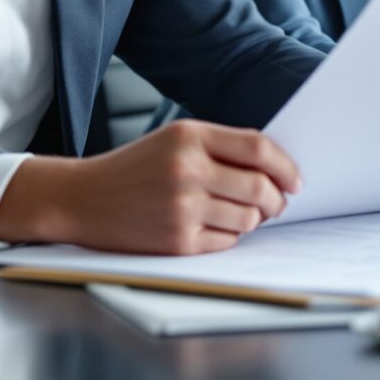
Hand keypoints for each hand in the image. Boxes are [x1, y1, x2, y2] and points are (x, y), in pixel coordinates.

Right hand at [0, 120, 301, 253]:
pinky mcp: (177, 240)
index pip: (259, 149)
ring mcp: (182, 207)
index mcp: (189, 137)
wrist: (82, 198)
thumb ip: (220, 147)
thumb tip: (275, 169)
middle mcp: (187, 169)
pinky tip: (213, 227)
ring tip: (239, 214)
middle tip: (276, 204)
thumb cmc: (134, 169)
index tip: (296, 180)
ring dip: (253, 219)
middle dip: (276, 199)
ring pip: (248, 218)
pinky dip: (229, 237)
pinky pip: (227, 242)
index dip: (286, 166)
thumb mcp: (174, 140)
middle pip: (260, 187)